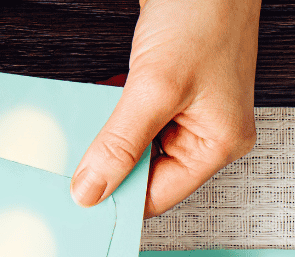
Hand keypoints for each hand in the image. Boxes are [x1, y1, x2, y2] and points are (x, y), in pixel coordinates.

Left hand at [71, 0, 260, 217]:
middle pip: (149, 172)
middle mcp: (208, 134)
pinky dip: (114, 115)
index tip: (82, 199)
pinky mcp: (174, 90)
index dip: (122, 198)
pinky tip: (97, 107)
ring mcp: (191, 112)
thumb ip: (120, 143)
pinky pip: (137, 119)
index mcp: (219, 145)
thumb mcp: (155, 86)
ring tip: (85, 133)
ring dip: (110, 140)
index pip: (161, 194)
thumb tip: (92, 189)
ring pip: (139, 146)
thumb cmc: (204, 11)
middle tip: (75, 167)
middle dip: (113, 166)